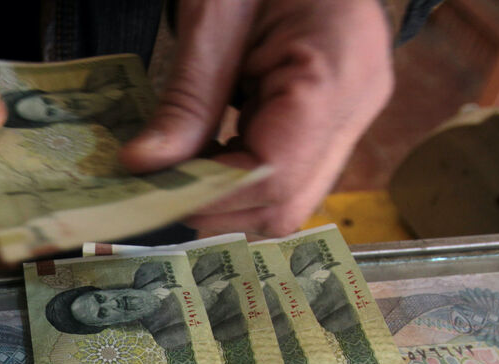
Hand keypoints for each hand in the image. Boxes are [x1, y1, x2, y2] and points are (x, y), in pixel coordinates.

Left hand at [121, 0, 393, 236]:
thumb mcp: (213, 19)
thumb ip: (185, 100)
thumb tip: (142, 167)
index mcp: (336, 74)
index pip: (277, 173)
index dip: (212, 196)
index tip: (156, 195)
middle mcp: (357, 106)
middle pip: (289, 202)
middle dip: (220, 209)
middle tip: (161, 192)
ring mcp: (352, 115)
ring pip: (290, 198)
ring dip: (228, 198)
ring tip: (181, 174)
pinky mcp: (336, 118)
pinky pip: (289, 172)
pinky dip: (241, 176)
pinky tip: (208, 157)